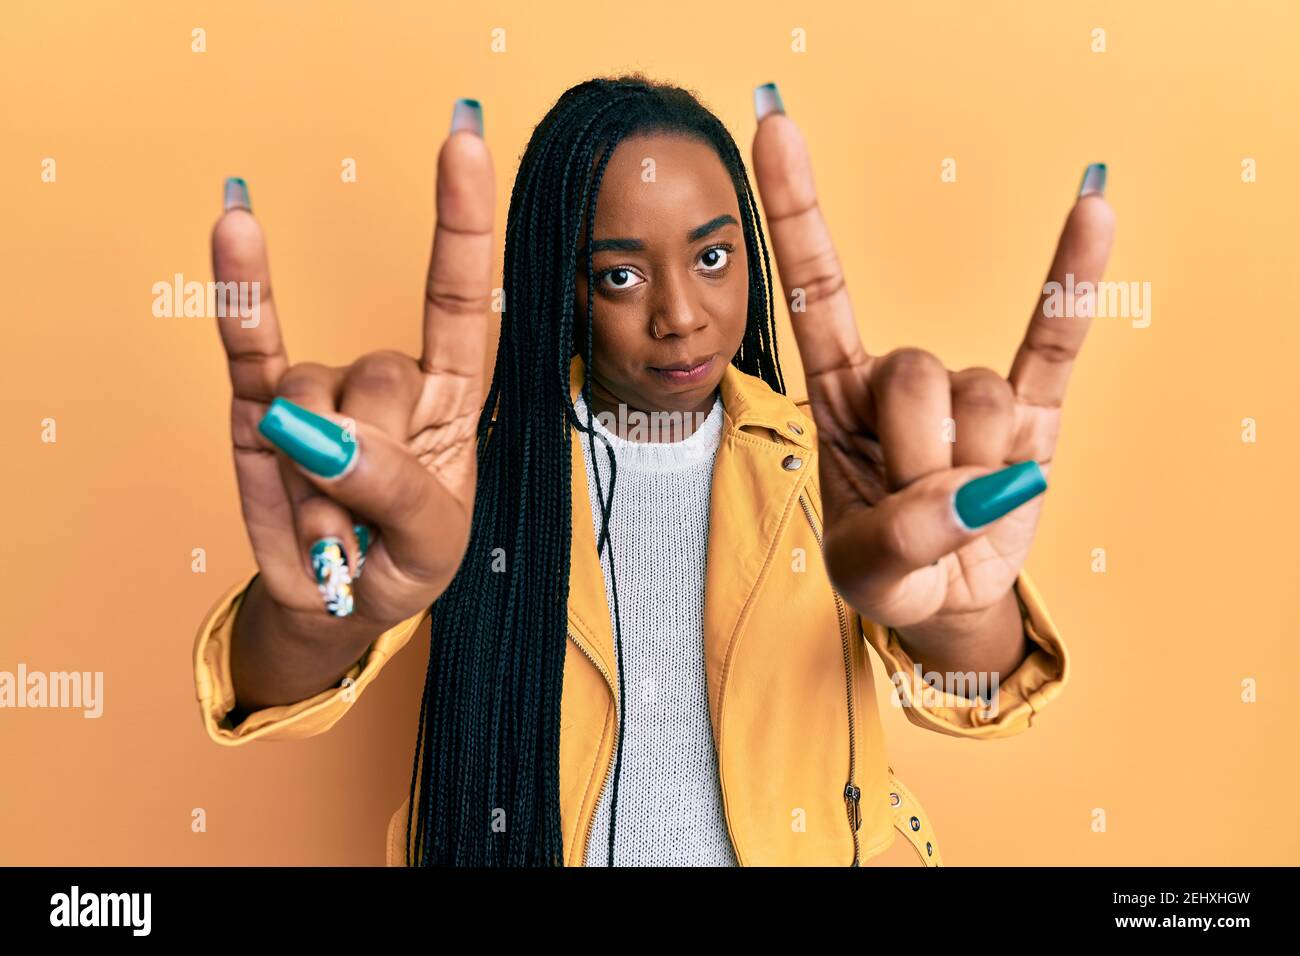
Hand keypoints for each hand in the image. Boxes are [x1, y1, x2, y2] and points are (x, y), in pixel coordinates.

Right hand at [211, 101, 495, 631]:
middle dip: (372, 457)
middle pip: (382, 372)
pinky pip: (249, 345)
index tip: (463, 140)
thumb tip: (322, 432)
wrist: (339, 607)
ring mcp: (321, 389)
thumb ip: (400, 490)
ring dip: (317, 477)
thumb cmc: (405, 564)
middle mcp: (389, 381)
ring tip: (332, 528)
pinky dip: (240, 292)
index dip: (465, 223)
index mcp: (452, 398)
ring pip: (316, 395)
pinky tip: (234, 225)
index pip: (464, 298)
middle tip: (368, 524)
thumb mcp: (434, 545)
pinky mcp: (261, 407)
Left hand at [750, 99, 1113, 636]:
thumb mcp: (863, 570)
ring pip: (978, 397)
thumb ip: (897, 539)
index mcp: (838, 395)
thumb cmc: (886, 570)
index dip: (794, 212)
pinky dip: (1073, 284)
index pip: (815, 289)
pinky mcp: (1032, 409)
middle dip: (919, 456)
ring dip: (975, 469)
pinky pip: (1054, 341)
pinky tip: (1095, 215)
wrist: (946, 600)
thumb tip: (970, 494)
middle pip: (914, 374)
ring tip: (961, 505)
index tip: (773, 129)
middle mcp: (901, 378)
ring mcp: (969, 390)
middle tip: (918, 507)